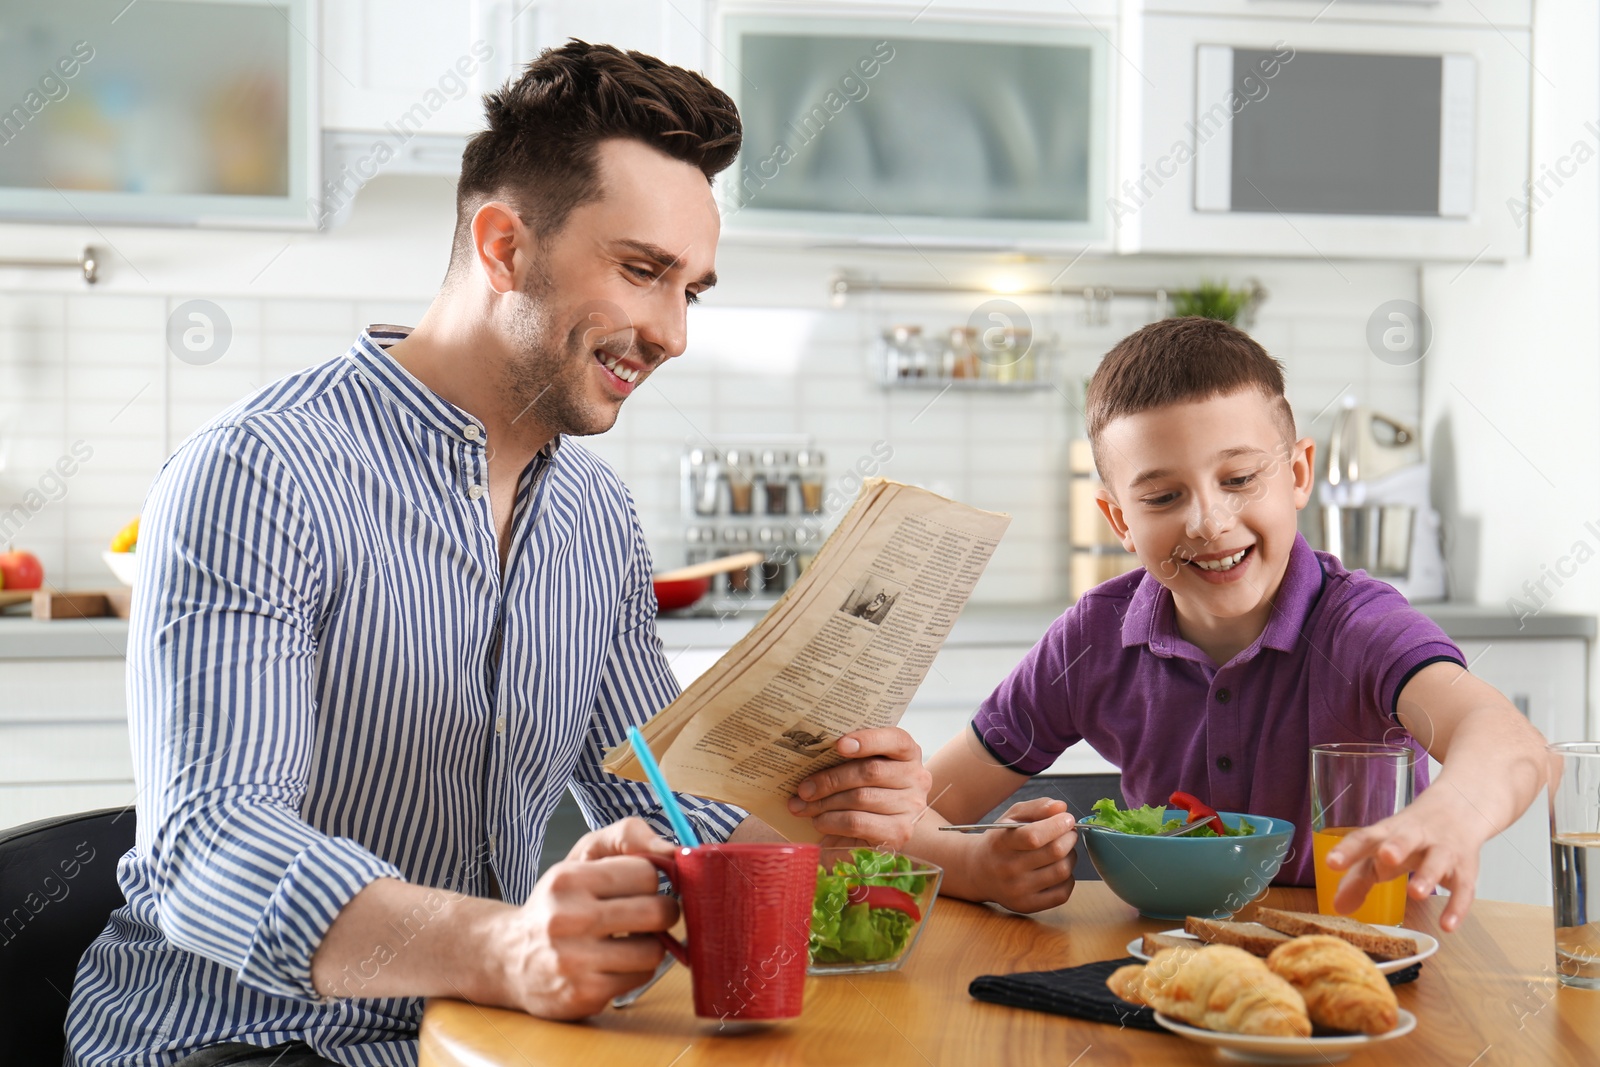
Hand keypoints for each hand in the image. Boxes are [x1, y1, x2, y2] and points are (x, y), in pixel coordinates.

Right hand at [495, 818, 679, 1018]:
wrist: (508, 957)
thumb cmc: (557, 903)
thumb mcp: (581, 857)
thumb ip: (627, 837)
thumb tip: (674, 850)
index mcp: (568, 880)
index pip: (646, 873)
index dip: (650, 880)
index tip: (638, 887)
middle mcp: (568, 919)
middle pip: (658, 912)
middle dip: (663, 912)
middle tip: (649, 914)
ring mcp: (575, 961)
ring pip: (654, 950)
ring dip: (650, 944)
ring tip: (628, 939)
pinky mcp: (584, 994)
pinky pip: (641, 977)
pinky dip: (635, 969)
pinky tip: (613, 962)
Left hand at [785, 727, 932, 848]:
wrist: (888, 826)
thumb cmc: (869, 789)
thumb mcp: (864, 767)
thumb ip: (848, 757)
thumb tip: (808, 758)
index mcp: (908, 752)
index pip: (895, 740)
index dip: (867, 740)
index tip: (839, 745)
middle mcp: (917, 778)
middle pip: (869, 771)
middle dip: (830, 779)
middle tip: (803, 788)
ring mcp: (911, 807)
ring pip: (860, 798)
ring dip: (825, 803)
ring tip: (803, 806)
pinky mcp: (899, 832)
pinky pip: (858, 822)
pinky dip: (832, 821)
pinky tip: (819, 821)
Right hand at [962, 797, 1076, 912]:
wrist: (978, 871)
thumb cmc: (1000, 841)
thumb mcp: (1011, 817)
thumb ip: (1036, 807)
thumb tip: (1061, 808)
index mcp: (1001, 843)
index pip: (1034, 836)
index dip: (1057, 825)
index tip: (1067, 818)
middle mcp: (1007, 869)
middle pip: (1054, 853)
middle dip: (1069, 838)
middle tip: (1069, 832)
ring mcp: (1017, 890)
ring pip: (1062, 872)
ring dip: (1071, 856)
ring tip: (1063, 850)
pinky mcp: (1027, 905)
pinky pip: (1062, 893)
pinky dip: (1068, 878)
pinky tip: (1058, 869)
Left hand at [1323, 789, 1485, 932]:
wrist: (1458, 810)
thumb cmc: (1409, 839)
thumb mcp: (1381, 852)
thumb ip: (1358, 880)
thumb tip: (1337, 908)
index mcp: (1388, 832)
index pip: (1365, 837)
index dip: (1348, 849)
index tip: (1332, 863)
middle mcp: (1415, 837)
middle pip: (1405, 838)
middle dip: (1396, 846)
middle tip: (1386, 857)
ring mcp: (1443, 850)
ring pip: (1437, 859)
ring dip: (1428, 875)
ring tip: (1416, 893)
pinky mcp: (1465, 868)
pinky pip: (1464, 888)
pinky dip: (1457, 906)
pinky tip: (1447, 926)